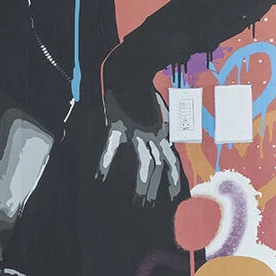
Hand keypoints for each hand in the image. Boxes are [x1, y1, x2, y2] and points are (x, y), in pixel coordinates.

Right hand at [100, 90, 183, 204]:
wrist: (131, 72)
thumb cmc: (142, 92)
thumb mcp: (159, 110)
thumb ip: (164, 125)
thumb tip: (168, 138)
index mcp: (160, 131)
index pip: (171, 158)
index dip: (173, 176)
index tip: (174, 194)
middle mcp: (152, 134)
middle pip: (159, 164)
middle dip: (156, 185)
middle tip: (149, 203)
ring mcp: (136, 130)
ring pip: (145, 160)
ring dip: (143, 181)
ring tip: (138, 198)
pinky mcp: (119, 124)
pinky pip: (114, 145)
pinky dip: (107, 160)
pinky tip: (101, 175)